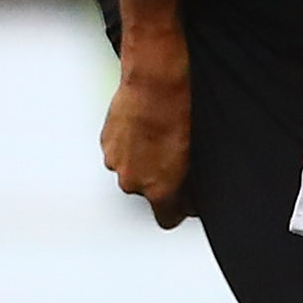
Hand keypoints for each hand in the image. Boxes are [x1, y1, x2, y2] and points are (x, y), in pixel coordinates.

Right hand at [101, 33, 194, 227]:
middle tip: (178, 158)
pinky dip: (132, 145)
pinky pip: (121, 151)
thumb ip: (190, 180)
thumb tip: (192, 192)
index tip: (189, 202)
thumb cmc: (183, 114)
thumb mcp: (197, 154)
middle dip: (161, 181)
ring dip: (144, 160)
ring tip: (161, 137)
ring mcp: (115, 161)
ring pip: (132, 170)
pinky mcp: (105, 141)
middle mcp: (132, 181)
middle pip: (148, 193)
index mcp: (159, 189)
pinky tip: (146, 127)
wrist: (155, 82)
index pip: (167, 219)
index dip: (181, 210)